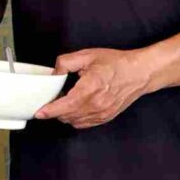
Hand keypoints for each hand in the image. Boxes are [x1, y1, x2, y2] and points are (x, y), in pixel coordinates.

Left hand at [42, 47, 156, 128]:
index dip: (48, 111)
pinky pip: (84, 124)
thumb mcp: (88, 55)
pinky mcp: (105, 118)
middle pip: (66, 116)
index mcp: (90, 88)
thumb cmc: (117, 64)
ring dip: (65, 115)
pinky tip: (77, 107)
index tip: (39, 112)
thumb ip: (66, 62)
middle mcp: (95, 104)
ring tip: (66, 101)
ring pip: (74, 122)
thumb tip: (54, 73)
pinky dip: (76, 118)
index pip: (63, 106)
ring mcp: (101, 113)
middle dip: (55, 110)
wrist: (139, 73)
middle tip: (53, 98)